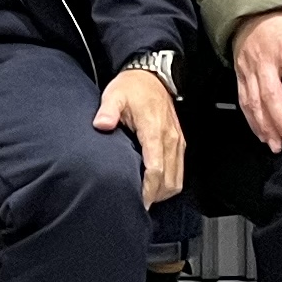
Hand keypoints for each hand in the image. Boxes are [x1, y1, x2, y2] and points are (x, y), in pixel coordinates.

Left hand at [94, 64, 184, 204]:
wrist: (152, 77)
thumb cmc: (133, 87)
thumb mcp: (114, 95)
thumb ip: (108, 111)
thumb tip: (101, 125)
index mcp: (154, 130)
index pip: (156, 169)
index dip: (147, 190)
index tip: (136, 201)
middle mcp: (170, 138)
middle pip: (169, 180)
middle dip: (154, 196)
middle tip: (137, 204)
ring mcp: (177, 141)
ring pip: (177, 179)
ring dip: (163, 192)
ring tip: (145, 198)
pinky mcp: (179, 143)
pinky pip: (179, 171)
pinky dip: (169, 183)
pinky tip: (154, 186)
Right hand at [230, 9, 281, 153]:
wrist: (251, 13)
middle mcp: (266, 62)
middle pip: (272, 95)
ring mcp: (250, 70)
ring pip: (255, 101)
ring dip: (265, 126)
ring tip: (277, 145)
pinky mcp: (240, 75)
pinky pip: (244, 101)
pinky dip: (252, 121)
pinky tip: (262, 135)